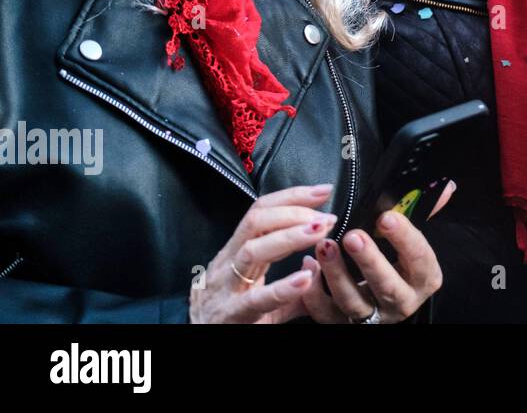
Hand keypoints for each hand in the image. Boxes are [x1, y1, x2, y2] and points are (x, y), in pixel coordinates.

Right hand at [190, 183, 337, 323]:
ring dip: (290, 237)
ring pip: (252, 251)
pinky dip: (283, 287)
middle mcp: (229, 263)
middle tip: (327, 216)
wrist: (195, 340)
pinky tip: (305, 279)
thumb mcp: (261, 293)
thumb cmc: (231, 316)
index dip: (292, 197)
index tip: (324, 190)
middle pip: (256, 222)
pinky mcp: (230, 314)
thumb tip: (318, 266)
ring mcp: (227, 287)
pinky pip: (256, 299)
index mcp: (237, 253)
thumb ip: (293, 285)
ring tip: (319, 233)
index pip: (261, 212)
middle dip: (294, 212)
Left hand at [300, 180, 454, 323]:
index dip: (404, 238)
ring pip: (353, 301)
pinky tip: (309, 268)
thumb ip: (422, 213)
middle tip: (352, 236)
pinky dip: (314, 294)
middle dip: (369, 260)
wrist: (386, 303)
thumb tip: (446, 186)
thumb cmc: (399, 264)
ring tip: (325, 247)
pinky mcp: (343, 324)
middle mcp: (401, 301)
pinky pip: (326, 314)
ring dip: (336, 274)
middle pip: (386, 285)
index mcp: (423, 278)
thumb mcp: (413, 242)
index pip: (419, 258)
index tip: (387, 217)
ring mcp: (372, 316)